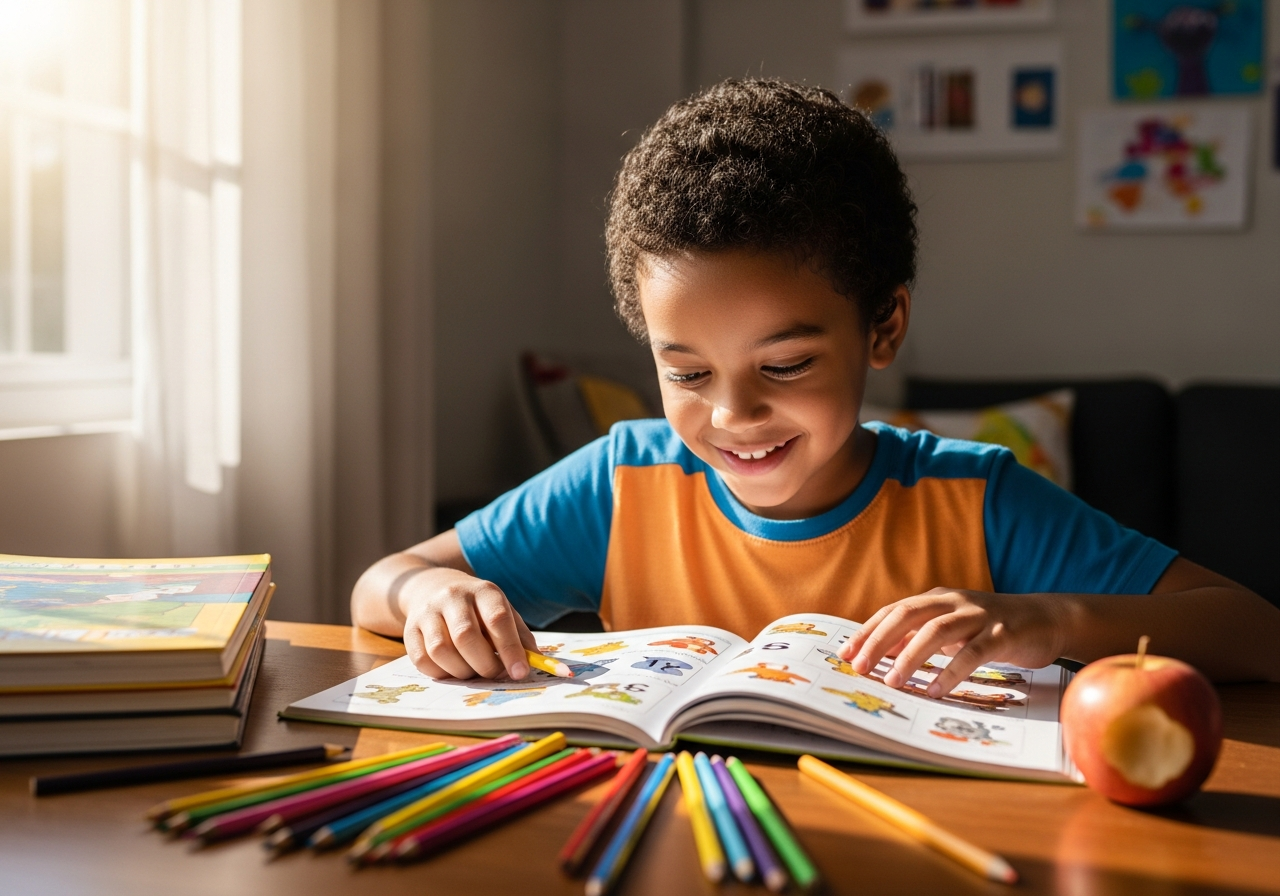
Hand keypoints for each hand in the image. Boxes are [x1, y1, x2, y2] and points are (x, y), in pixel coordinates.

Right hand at [400, 566, 539, 680]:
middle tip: (494, 673)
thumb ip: (520, 637)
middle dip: (484, 664)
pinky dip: (441, 673)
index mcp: (483, 591)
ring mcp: (427, 612)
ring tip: (473, 670)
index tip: (520, 673)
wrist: (431, 587)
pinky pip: (422, 660)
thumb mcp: (501, 611)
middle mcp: (452, 597)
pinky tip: (453, 668)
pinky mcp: (410, 630)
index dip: (510, 649)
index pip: (497, 619)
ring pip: (441, 650)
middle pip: (466, 636)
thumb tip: (537, 664)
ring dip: (462, 671)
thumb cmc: (476, 608)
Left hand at [838, 588, 1069, 697]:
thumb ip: (920, 637)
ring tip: (893, 681)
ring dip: (911, 657)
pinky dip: (952, 671)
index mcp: (936, 598)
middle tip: (860, 666)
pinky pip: (973, 652)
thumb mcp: (951, 630)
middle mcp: (953, 601)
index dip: (868, 631)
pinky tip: (936, 689)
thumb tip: (882, 653)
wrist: (1045, 618)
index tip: (846, 653)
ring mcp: (979, 615)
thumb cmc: (990, 628)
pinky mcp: (1003, 633)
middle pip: (907, 615)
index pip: (893, 611)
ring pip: (937, 631)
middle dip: (879, 641)